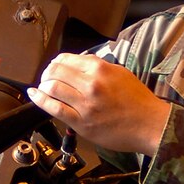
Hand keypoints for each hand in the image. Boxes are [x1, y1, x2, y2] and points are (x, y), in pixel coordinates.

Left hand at [27, 54, 170, 154]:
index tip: (54, 66)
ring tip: (42, 88)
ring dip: (43, 86)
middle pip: (55, 72)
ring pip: (52, 88)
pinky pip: (54, 109)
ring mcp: (85, 104)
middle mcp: (91, 84)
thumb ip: (99, 66)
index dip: (56, 62)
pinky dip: (40, 100)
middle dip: (47, 73)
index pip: (67, 59)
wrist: (150, 125)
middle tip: (46, 77)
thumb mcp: (120, 73)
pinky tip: (34, 95)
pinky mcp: (81, 123)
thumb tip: (79, 62)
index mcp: (100, 69)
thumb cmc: (138, 101)